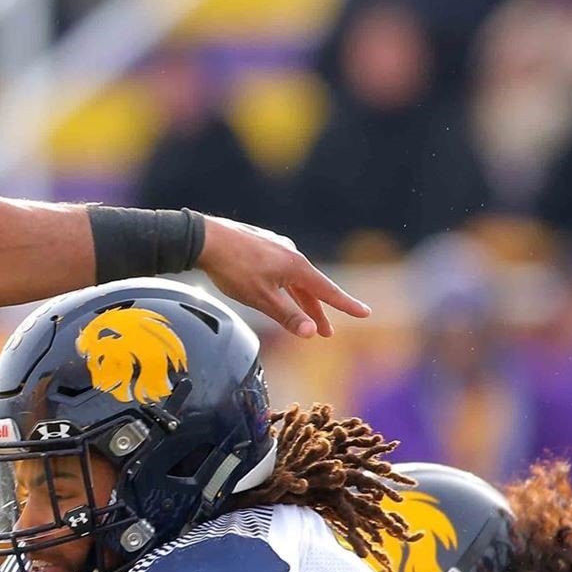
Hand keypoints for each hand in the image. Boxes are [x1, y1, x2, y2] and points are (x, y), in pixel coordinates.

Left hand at [198, 216, 369, 338]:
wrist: (206, 239)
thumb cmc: (233, 270)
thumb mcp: (262, 299)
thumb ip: (287, 316)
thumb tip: (312, 332)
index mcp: (296, 267)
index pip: (328, 291)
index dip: (346, 305)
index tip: (365, 313)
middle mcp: (291, 253)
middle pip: (310, 288)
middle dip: (317, 311)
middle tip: (326, 332)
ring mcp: (276, 247)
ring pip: (293, 278)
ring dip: (299, 298)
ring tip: (303, 315)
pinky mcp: (261, 244)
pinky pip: (279, 269)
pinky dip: (284, 284)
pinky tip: (278, 288)